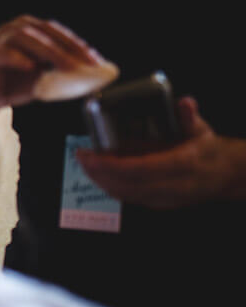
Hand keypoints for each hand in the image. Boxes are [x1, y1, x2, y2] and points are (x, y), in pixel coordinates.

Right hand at [0, 15, 106, 110]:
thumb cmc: (14, 86)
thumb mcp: (44, 77)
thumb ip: (61, 70)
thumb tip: (91, 71)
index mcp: (27, 31)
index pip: (55, 31)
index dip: (76, 44)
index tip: (94, 60)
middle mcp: (11, 30)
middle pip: (42, 31)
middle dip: (67, 47)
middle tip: (85, 65)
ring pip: (23, 37)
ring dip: (48, 51)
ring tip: (66, 67)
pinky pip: (1, 53)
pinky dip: (17, 58)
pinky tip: (32, 67)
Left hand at [77, 97, 245, 208]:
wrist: (225, 175)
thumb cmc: (208, 149)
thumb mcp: (201, 130)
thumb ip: (189, 116)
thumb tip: (185, 102)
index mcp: (183, 164)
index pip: (140, 169)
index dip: (111, 165)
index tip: (90, 155)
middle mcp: (174, 186)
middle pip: (127, 185)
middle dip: (99, 173)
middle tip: (81, 157)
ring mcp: (166, 199)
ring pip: (126, 195)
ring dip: (101, 181)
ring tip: (85, 164)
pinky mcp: (160, 204)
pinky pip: (130, 198)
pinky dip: (111, 187)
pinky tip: (99, 175)